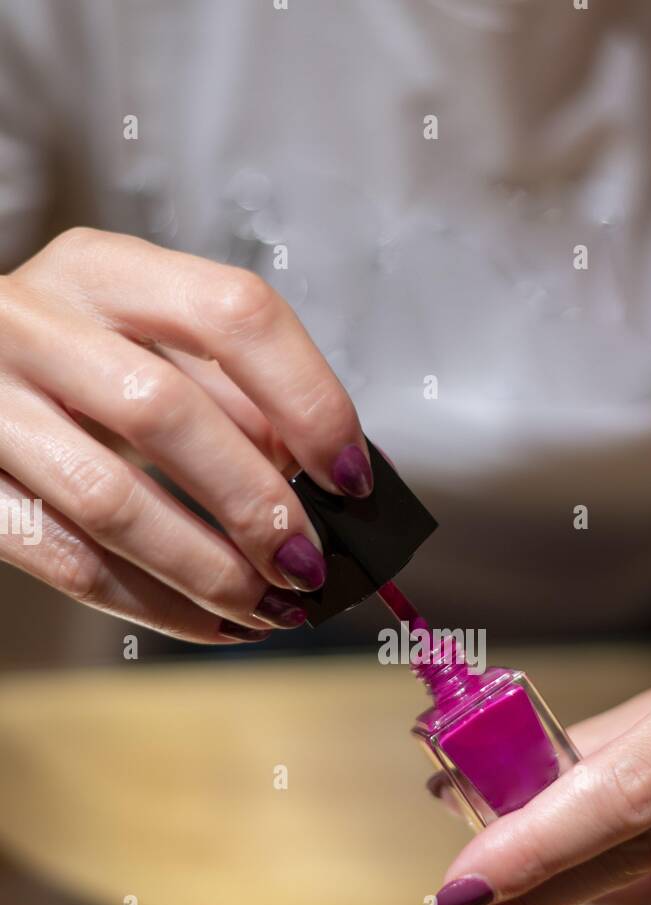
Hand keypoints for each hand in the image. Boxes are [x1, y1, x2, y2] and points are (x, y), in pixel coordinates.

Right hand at [0, 228, 372, 640]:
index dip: (307, 400)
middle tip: (309, 562)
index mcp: (103, 272)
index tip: (350, 475)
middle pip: (166, 413)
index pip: (232, 314)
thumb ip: (232, 397)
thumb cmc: (70, 369)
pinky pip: (68, 561)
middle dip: (257, 504)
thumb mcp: (148, 348)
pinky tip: (210, 621)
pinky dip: (154, 606)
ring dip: (209, 570)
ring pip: (111, 500)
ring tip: (269, 606)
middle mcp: (35, 323)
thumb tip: (327, 480)